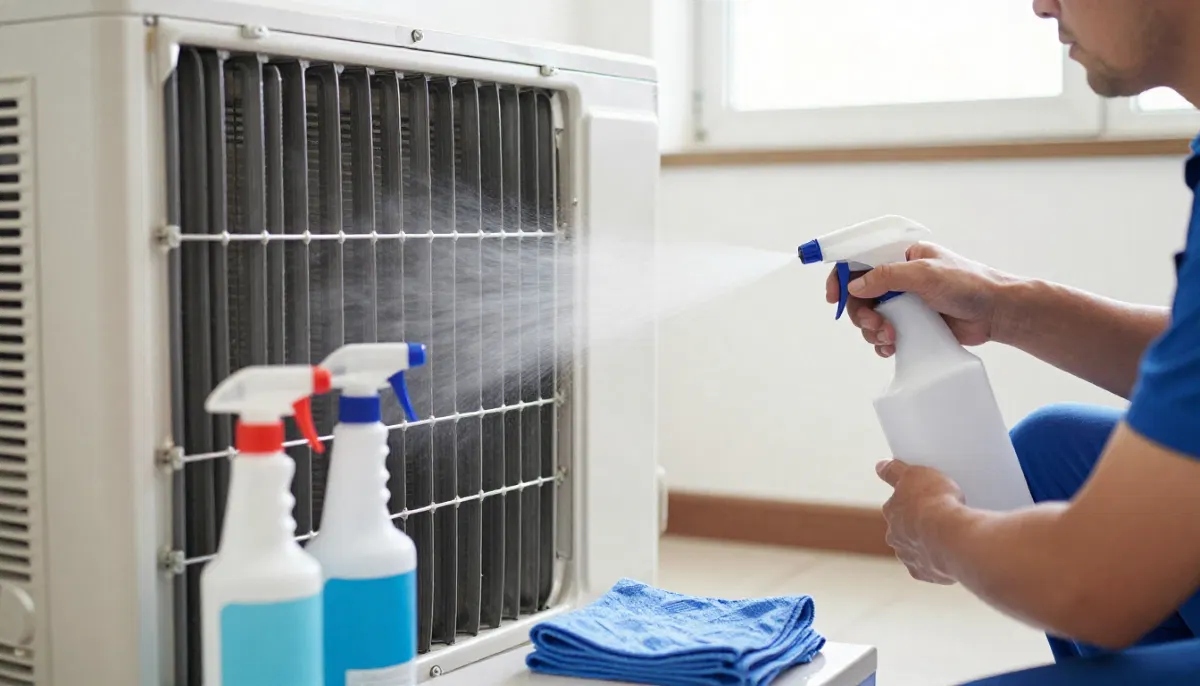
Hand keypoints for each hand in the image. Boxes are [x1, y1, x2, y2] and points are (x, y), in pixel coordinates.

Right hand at [825, 243, 1009, 357]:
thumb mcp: (923, 273)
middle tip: (874, 325)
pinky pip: (885, 335)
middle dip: (861, 313)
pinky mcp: (912, 325)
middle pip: (860, 296)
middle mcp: (899, 279)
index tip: (834, 298)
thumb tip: (853, 287)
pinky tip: (892, 348)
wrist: (996, 312)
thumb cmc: (967, 284)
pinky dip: (883, 343)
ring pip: (870, 318)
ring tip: (890, 338)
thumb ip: (885, 277)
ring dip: (873, 331)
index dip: (842, 278)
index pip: (860, 262)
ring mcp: (904, 303)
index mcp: (901, 257)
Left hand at [876, 458, 965, 583]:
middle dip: (919, 525)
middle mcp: (895, 536)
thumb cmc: (935, 502)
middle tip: (942, 518)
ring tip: (952, 536)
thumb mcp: (914, 473)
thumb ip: (893, 471)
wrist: (953, 536)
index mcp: (891, 512)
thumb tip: (879, 466)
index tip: (926, 499)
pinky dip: (941, 562)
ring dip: (930, 544)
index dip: (913, 502)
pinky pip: (932, 567)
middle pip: (906, 529)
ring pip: (919, 549)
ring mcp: (909, 557)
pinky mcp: (924, 573)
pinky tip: (953, 552)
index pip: (897, 505)